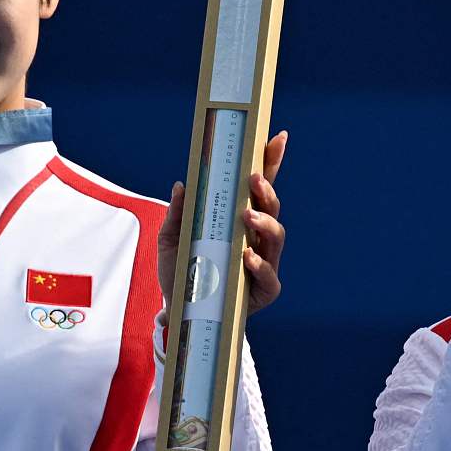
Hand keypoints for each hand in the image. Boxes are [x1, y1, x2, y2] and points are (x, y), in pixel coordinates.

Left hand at [158, 129, 287, 314]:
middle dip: (266, 191)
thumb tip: (182, 184)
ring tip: (247, 215)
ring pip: (276, 237)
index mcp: (240, 221)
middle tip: (253, 177)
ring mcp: (264, 264)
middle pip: (273, 208)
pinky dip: (259, 265)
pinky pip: (269, 276)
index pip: (258, 189)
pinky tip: (247, 255)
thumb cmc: (182, 272)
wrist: (179, 312)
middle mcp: (257, 239)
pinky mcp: (262, 292)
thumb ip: (177, 213)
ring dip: (265, 222)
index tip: (278, 138)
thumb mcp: (172, 239)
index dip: (271, 163)